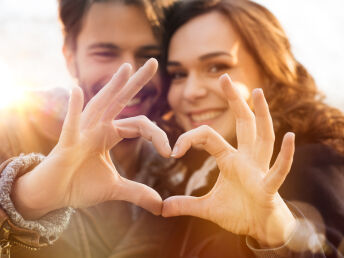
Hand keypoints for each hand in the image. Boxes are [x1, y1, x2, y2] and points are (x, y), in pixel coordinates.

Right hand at [12, 58, 170, 218]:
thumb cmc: (80, 185)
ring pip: (100, 104)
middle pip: (121, 100)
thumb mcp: (115, 188)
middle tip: (154, 62)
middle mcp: (98, 126)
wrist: (54, 195)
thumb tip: (160, 206)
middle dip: (137, 82)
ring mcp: (82, 131)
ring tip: (126, 69)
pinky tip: (76, 90)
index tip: (170, 153)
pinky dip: (74, 109)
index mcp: (110, 133)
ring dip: (112, 87)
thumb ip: (137, 192)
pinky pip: (71, 123)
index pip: (140, 125)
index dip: (158, 136)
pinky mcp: (67, 142)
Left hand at [162, 74, 295, 246]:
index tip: (173, 151)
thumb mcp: (207, 208)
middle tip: (223, 77)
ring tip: (256, 92)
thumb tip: (162, 209)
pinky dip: (285, 155)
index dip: (189, 138)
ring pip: (262, 137)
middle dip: (234, 101)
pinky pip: (278, 169)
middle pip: (243, 123)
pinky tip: (290, 136)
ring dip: (261, 115)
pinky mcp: (268, 187)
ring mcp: (259, 170)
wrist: (261, 230)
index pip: (208, 136)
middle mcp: (246, 158)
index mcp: (230, 159)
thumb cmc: (239, 213)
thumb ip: (186, 205)